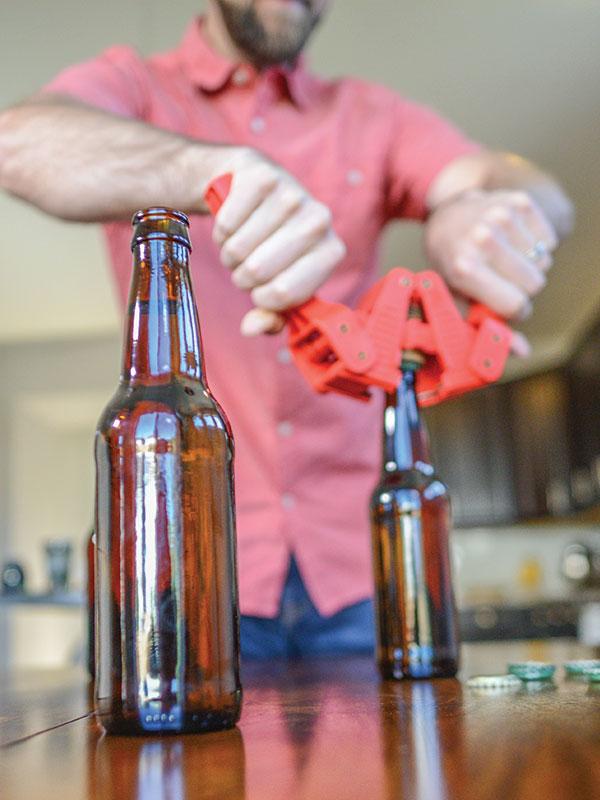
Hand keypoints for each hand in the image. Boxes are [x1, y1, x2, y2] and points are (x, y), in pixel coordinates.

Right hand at [206, 149, 345, 335]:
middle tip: (246, 266)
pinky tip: (233, 222)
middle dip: (242, 277)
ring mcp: (293, 194)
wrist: (252, 191)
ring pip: (238, 248)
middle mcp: (319, 220)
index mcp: (332, 252)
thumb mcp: (276, 284)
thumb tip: (250, 329)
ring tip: (239, 244)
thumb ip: (270, 316)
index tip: (261, 290)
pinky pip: (226, 222)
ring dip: (229, 254)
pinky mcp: (263, 176)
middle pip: (258, 271)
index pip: (285, 294)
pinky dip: (221, 229)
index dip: (262, 298)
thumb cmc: (271, 247)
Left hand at [424, 189, 557, 354]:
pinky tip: (512, 241)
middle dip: (522, 288)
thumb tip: (523, 352)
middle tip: (500, 279)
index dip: (515, 310)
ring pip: (544, 261)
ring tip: (503, 259)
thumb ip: (487, 328)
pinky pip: (549, 239)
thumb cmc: (453, 266)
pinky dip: (537, 245)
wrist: (448, 217)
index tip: (503, 304)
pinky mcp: (518, 201)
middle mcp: (480, 239)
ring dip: (529, 265)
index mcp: (462, 268)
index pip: (516, 305)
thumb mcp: (459, 299)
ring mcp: (500, 216)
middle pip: (534, 284)